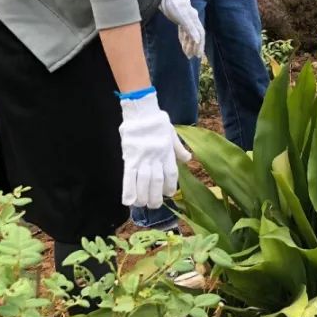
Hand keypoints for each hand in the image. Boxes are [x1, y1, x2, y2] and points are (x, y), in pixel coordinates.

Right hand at [119, 92, 191, 208]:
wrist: (141, 111)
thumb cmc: (157, 121)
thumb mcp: (172, 133)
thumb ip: (179, 148)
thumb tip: (188, 159)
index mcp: (167, 152)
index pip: (170, 173)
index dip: (170, 185)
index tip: (170, 194)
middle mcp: (155, 157)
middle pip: (156, 180)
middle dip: (156, 196)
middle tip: (155, 205)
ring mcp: (142, 158)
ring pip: (143, 182)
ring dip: (143, 196)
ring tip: (144, 205)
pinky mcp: (130, 157)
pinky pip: (128, 176)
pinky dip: (128, 189)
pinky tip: (129, 201)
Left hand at [158, 0, 204, 58]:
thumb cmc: (173, 5)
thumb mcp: (182, 18)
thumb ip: (190, 29)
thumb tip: (198, 40)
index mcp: (194, 20)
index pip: (200, 35)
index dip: (200, 45)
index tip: (198, 55)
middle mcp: (192, 20)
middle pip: (195, 35)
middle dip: (194, 47)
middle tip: (192, 56)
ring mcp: (186, 19)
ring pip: (189, 34)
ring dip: (189, 44)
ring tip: (187, 53)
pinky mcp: (180, 19)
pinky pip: (183, 31)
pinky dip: (183, 38)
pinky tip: (182, 44)